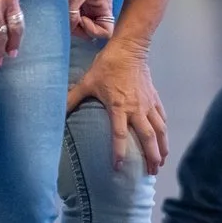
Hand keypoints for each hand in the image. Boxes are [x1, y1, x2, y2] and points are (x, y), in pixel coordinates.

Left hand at [64, 0, 113, 40]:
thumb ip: (73, 14)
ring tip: (68, 16)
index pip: (107, 30)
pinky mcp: (86, 5)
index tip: (81, 20)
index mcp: (105, 5)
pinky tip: (68, 13)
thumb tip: (71, 29)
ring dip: (78, 25)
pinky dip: (75, 20)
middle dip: (84, 30)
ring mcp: (94, 7)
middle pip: (97, 30)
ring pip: (89, 26)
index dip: (94, 31)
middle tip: (71, 21)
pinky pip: (83, 19)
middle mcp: (102, 8)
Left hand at [67, 40, 168, 172]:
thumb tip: (57, 110)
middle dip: (150, 156)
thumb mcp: (87, 82)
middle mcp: (136, 109)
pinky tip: (164, 141)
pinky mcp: (155, 98)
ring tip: (161, 163)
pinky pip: (162, 118)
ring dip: (161, 148)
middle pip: (147, 137)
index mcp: (118, 107)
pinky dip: (164, 131)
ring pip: (159, 130)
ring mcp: (148, 104)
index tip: (118, 168)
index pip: (119, 135)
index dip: (118, 153)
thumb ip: (72, 98)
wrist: (129, 49)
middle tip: (151, 173)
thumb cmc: (107, 65)